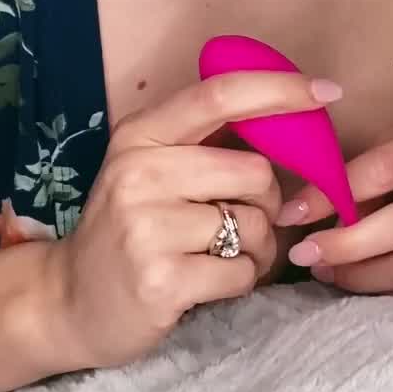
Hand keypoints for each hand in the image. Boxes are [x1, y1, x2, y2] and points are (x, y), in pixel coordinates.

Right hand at [40, 69, 341, 369]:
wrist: (66, 302)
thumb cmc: (130, 228)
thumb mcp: (151, 169)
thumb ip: (207, 142)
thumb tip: (290, 119)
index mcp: (141, 135)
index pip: (221, 96)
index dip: (281, 89)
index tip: (326, 91)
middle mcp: (138, 173)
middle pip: (255, 172)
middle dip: (266, 203)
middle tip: (240, 223)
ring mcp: (145, 227)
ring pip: (254, 225)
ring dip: (255, 248)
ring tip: (221, 256)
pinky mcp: (160, 280)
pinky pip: (241, 271)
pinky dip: (240, 280)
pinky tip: (206, 283)